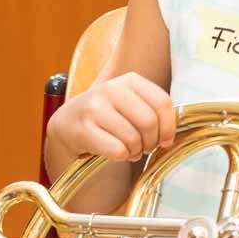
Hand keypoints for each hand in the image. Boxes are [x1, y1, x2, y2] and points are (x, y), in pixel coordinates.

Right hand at [47, 72, 176, 163]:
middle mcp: (110, 89)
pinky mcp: (82, 130)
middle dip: (151, 142)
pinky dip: (120, 157)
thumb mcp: (129, 104)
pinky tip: (115, 154)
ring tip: (129, 151)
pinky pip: (116, 150)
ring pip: (132, 138)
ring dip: (135, 151)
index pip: (162, 103)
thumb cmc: (107, 118)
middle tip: (145, 148)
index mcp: (129, 80)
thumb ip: (152, 110)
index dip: (168, 127)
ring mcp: (93, 108)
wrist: (67, 125)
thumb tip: (171, 134)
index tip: (164, 139)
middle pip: (149, 122)